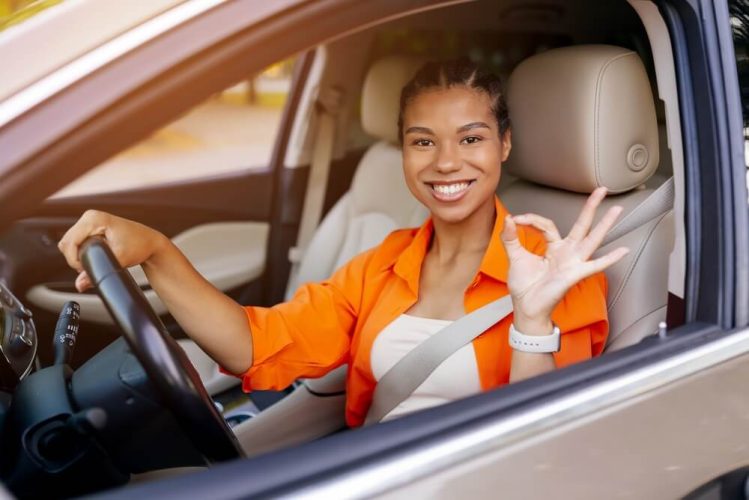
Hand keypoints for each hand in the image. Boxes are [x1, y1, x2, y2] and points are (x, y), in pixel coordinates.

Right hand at [58, 210, 167, 291]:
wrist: (150, 242)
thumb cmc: (140, 246)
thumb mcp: (120, 260)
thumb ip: (99, 271)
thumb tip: (79, 285)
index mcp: (94, 218)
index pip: (70, 242)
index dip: (74, 260)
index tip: (85, 270)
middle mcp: (89, 216)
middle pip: (66, 242)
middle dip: (75, 259)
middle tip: (92, 268)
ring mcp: (88, 220)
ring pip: (68, 243)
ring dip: (77, 256)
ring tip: (95, 262)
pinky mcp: (89, 227)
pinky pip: (74, 242)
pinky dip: (80, 252)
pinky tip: (94, 256)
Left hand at [500, 187, 629, 333]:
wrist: (526, 308)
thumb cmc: (525, 286)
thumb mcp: (515, 257)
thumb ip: (511, 238)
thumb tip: (508, 219)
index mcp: (553, 247)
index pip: (547, 225)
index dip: (531, 220)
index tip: (516, 220)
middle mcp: (567, 252)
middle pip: (581, 225)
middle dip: (591, 207)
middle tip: (601, 190)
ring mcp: (573, 262)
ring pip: (591, 239)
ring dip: (604, 225)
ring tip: (616, 210)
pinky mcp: (575, 274)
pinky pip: (594, 265)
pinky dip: (608, 259)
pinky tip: (623, 251)